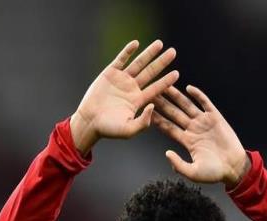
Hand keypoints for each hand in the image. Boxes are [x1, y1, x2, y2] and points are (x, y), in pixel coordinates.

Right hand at [70, 40, 178, 155]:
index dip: (166, 81)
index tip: (177, 73)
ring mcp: (121, 80)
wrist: (89, 122)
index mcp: (138, 101)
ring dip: (149, 53)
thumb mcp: (129, 130)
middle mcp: (132, 88)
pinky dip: (127, 51)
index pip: (156, 88)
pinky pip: (120, 59)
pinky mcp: (109, 73)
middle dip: (162, 62)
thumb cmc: (109, 129)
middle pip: (150, 72)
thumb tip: (153, 105)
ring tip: (160, 43)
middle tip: (173, 52)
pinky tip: (136, 43)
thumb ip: (143, 122)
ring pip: (138, 63)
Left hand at [152, 85, 249, 187]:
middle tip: (150, 92)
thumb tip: (166, 153)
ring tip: (165, 85)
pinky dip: (198, 95)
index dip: (157, 119)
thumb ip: (178, 164)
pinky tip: (189, 88)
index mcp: (186, 141)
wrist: (234, 168)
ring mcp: (204, 122)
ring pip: (187, 106)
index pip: (168, 127)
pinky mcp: (216, 117)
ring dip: (176, 96)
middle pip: (174, 113)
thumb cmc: (214, 173)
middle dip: (163, 104)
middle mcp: (193, 129)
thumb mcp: (193, 172)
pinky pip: (205, 103)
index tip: (145, 112)